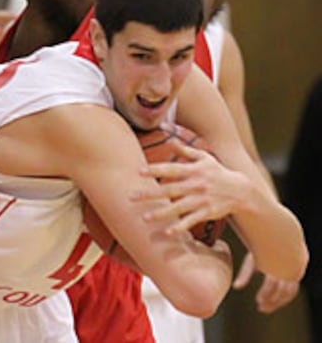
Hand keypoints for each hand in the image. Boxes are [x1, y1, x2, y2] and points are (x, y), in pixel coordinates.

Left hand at [130, 140, 248, 236]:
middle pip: (169, 189)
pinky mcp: (207, 212)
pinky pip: (192, 220)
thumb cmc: (218, 172)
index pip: (171, 169)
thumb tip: (170, 140)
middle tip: (130, 197)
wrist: (242, 190)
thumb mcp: (205, 158)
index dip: (155, 169)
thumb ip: (186, 151)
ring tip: (144, 218)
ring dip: (161, 213)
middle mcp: (196, 185)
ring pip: (178, 207)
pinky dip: (181, 226)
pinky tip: (169, 232)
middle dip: (149, 194)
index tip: (138, 171)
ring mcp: (202, 200)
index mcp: (193, 170)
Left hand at [233, 252, 299, 312]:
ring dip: (277, 302)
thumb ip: (245, 274)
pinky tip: (272, 303)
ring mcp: (293, 273)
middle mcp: (287, 268)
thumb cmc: (261, 251)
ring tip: (264, 308)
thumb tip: (236, 287)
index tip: (258, 301)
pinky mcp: (295, 277)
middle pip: (282, 290)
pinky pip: (292, 291)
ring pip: (289, 293)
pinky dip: (283, 299)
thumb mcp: (251, 260)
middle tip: (261, 308)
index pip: (272, 282)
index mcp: (275, 263)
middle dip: (272, 301)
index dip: (266, 293)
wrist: (278, 243)